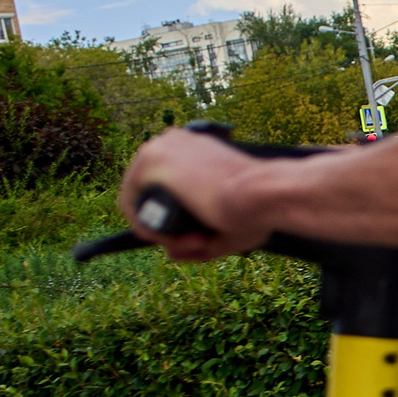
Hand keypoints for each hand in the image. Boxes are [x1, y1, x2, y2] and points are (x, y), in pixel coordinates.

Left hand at [115, 128, 271, 261]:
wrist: (264, 195)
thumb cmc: (257, 207)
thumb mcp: (223, 223)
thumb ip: (195, 238)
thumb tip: (170, 253)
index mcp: (191, 148)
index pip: (164, 187)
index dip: (178, 221)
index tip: (203, 235)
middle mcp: (170, 142)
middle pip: (150, 197)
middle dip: (172, 228)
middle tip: (201, 241)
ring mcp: (156, 150)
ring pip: (142, 206)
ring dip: (165, 232)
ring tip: (197, 242)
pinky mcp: (148, 164)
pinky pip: (133, 209)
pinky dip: (152, 231)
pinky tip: (178, 240)